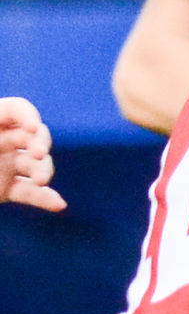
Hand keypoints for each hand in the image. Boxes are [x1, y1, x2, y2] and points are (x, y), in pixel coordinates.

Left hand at [0, 97, 58, 211]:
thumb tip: (32, 135)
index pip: (16, 109)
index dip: (28, 115)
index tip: (34, 128)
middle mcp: (1, 142)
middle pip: (33, 137)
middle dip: (40, 144)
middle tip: (38, 154)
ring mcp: (6, 166)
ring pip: (36, 165)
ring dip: (43, 171)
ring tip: (39, 181)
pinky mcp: (6, 190)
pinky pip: (29, 193)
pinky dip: (45, 199)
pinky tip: (58, 204)